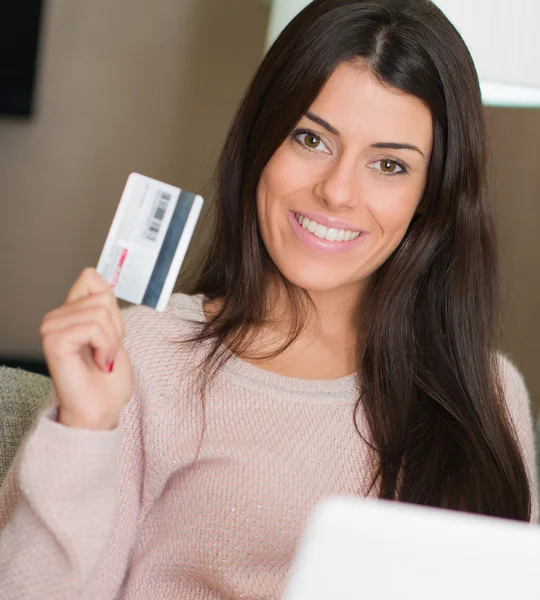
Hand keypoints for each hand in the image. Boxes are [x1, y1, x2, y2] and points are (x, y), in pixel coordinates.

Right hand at [40, 268, 133, 429]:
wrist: (102, 410)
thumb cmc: (108, 379)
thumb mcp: (114, 331)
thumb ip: (104, 304)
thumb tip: (95, 274)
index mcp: (70, 313)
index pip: (90, 277)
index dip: (112, 303)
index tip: (111, 333)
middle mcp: (56, 318)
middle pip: (102, 297)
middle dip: (115, 327)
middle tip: (107, 352)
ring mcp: (51, 329)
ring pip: (99, 313)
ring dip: (111, 341)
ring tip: (103, 359)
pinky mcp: (53, 341)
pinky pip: (92, 327)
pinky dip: (105, 347)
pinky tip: (99, 363)